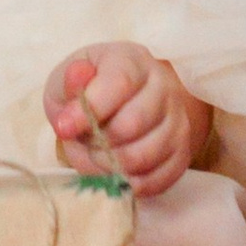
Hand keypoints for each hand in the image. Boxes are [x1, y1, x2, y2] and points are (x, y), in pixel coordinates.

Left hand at [43, 44, 211, 201]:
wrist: (124, 105)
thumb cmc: (90, 91)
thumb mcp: (68, 80)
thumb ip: (70, 82)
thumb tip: (76, 78)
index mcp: (133, 62)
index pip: (120, 83)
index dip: (90, 109)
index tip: (63, 128)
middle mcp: (163, 88)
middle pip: (133, 124)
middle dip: (97, 142)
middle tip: (84, 142)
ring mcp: (177, 121)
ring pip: (144, 156)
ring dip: (111, 165)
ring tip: (98, 156)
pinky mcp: (182, 152)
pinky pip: (159, 178)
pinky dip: (131, 184)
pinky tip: (116, 173)